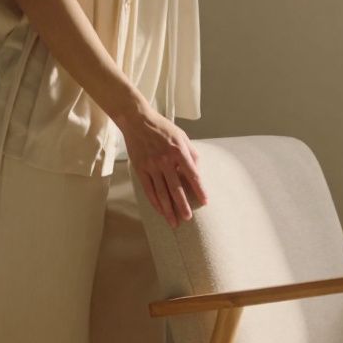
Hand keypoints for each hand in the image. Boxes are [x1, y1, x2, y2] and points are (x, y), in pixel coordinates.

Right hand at [117, 105, 207, 227]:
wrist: (138, 120)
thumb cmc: (163, 128)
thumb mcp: (182, 136)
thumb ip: (191, 154)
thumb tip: (197, 172)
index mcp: (179, 151)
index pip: (192, 175)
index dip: (199, 189)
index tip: (205, 201)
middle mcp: (165, 160)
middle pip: (176, 188)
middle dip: (183, 205)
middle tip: (188, 218)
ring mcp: (151, 165)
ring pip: (161, 192)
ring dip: (168, 209)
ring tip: (174, 221)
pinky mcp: (140, 168)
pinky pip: (148, 189)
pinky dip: (154, 202)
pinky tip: (160, 211)